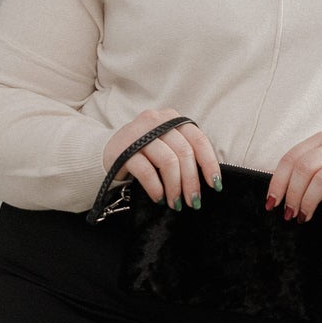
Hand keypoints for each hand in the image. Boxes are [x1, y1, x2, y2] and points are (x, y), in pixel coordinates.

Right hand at [101, 108, 223, 209]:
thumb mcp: (166, 145)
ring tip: (175, 203)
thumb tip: (208, 180)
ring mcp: (139, 135)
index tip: (214, 185)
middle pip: (184, 153)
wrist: (107, 152)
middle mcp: (156, 122)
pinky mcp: (124, 150)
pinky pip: (146, 171)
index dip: (209, 164)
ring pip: (168, 162)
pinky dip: (156, 188)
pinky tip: (159, 198)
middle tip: (193, 202)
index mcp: (171, 119)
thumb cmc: (144, 153)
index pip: (198, 140)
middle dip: (191, 182)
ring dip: (174, 187)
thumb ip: (184, 152)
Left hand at [265, 133, 321, 228]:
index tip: (271, 203)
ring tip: (305, 216)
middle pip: (305, 168)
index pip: (292, 158)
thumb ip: (297, 176)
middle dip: (293, 194)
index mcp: (321, 141)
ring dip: (309, 202)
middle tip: (289, 214)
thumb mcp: (315, 174)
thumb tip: (273, 196)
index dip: (278, 182)